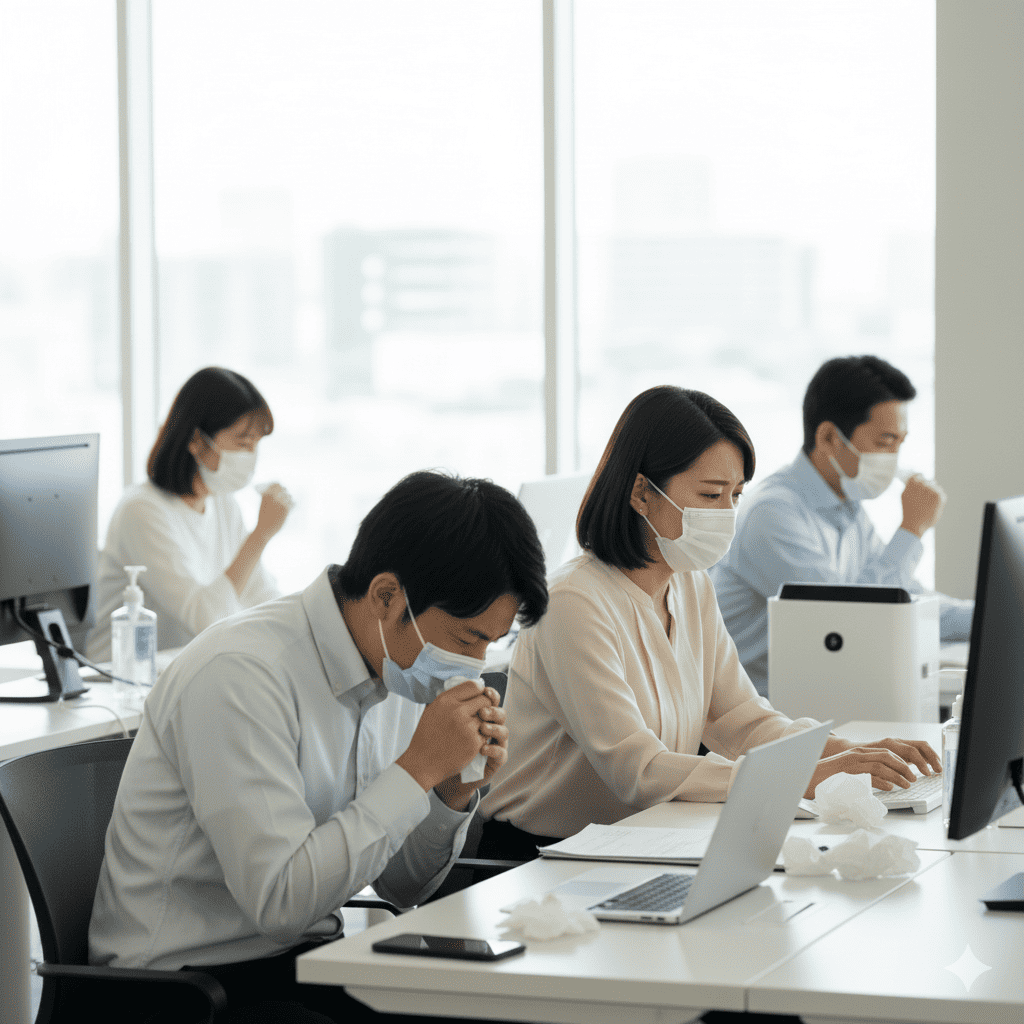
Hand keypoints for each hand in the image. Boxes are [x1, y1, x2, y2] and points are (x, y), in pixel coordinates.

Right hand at [255, 483, 292, 539]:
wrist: (264, 529)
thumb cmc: (263, 518)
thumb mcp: (263, 506)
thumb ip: (269, 499)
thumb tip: (276, 494)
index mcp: (266, 495)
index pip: (276, 484)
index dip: (279, 485)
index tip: (280, 486)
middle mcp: (274, 497)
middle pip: (284, 489)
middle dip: (285, 491)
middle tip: (285, 493)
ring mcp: (280, 503)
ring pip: (289, 496)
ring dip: (289, 497)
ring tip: (289, 499)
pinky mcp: (286, 509)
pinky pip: (292, 503)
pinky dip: (293, 503)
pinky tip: (293, 504)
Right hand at [397, 680, 503, 805]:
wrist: (422, 763)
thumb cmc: (426, 737)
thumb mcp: (432, 710)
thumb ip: (450, 699)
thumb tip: (469, 691)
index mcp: (446, 700)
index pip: (474, 685)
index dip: (480, 691)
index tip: (478, 697)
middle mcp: (457, 711)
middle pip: (485, 699)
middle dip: (486, 705)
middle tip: (480, 712)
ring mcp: (467, 727)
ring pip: (487, 717)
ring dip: (484, 722)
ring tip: (473, 728)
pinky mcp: (474, 742)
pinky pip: (487, 733)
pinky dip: (482, 736)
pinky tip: (471, 740)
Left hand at [434, 692, 508, 811]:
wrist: (442, 769)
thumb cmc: (445, 743)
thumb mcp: (446, 721)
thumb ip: (453, 706)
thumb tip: (452, 687)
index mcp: (480, 716)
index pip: (491, 701)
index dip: (490, 695)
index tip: (485, 691)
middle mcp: (490, 728)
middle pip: (500, 713)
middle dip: (493, 710)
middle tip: (482, 711)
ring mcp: (495, 744)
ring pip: (504, 731)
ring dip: (495, 728)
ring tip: (483, 728)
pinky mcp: (495, 760)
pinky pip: (501, 753)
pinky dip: (493, 749)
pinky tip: (483, 749)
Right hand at [804, 744, 919, 798]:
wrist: (803, 776)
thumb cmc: (825, 779)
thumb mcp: (849, 774)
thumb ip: (864, 775)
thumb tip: (885, 784)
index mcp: (857, 754)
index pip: (884, 753)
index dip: (900, 762)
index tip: (910, 772)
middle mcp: (855, 754)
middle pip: (886, 756)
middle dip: (903, 766)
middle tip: (913, 778)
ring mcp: (850, 762)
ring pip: (880, 764)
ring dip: (897, 774)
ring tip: (907, 784)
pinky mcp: (846, 771)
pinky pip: (869, 774)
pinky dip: (882, 781)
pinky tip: (890, 787)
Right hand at [900, 474, 945, 536]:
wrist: (913, 523)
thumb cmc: (908, 510)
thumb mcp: (905, 495)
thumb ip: (911, 485)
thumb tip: (917, 477)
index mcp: (912, 482)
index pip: (920, 475)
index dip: (919, 482)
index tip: (918, 489)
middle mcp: (923, 483)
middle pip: (929, 481)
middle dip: (927, 488)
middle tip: (922, 499)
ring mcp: (932, 489)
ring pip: (936, 486)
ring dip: (933, 493)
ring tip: (926, 503)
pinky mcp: (939, 496)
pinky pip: (941, 493)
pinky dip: (938, 499)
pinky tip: (931, 506)